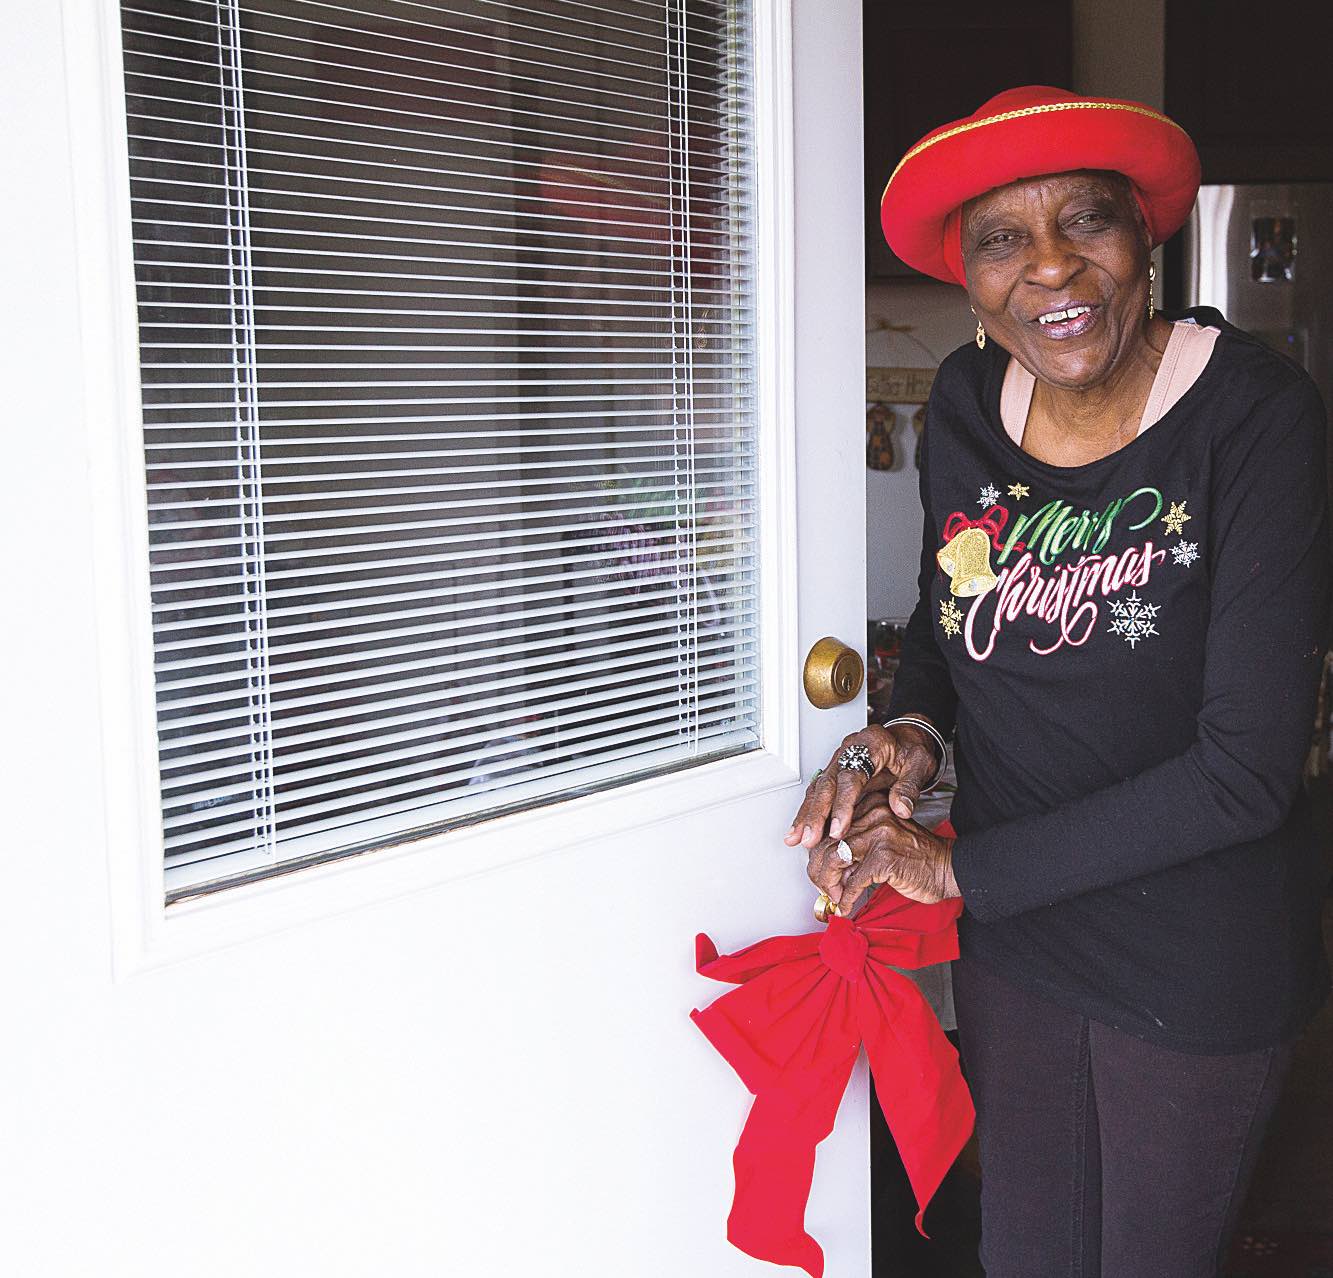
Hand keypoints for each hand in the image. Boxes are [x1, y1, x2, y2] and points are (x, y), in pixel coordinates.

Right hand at [784, 720, 939, 850]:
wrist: (906, 739)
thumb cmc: (911, 750)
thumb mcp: (920, 764)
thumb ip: (910, 786)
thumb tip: (901, 809)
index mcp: (870, 744)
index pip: (851, 776)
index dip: (843, 805)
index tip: (839, 830)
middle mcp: (849, 751)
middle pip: (827, 783)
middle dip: (816, 814)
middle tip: (810, 839)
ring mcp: (838, 761)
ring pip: (817, 788)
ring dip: (807, 814)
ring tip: (798, 838)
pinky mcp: (834, 772)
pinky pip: (817, 791)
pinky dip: (808, 811)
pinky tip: (800, 829)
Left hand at [816, 796, 959, 910]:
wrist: (948, 868)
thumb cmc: (917, 857)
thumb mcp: (881, 841)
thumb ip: (854, 847)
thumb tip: (825, 867)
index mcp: (870, 805)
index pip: (828, 826)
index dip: (817, 852)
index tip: (818, 870)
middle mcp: (873, 814)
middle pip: (825, 841)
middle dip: (818, 871)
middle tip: (824, 888)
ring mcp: (879, 834)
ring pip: (833, 859)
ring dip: (829, 885)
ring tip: (834, 896)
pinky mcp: (885, 857)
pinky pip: (853, 881)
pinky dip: (845, 898)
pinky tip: (846, 906)